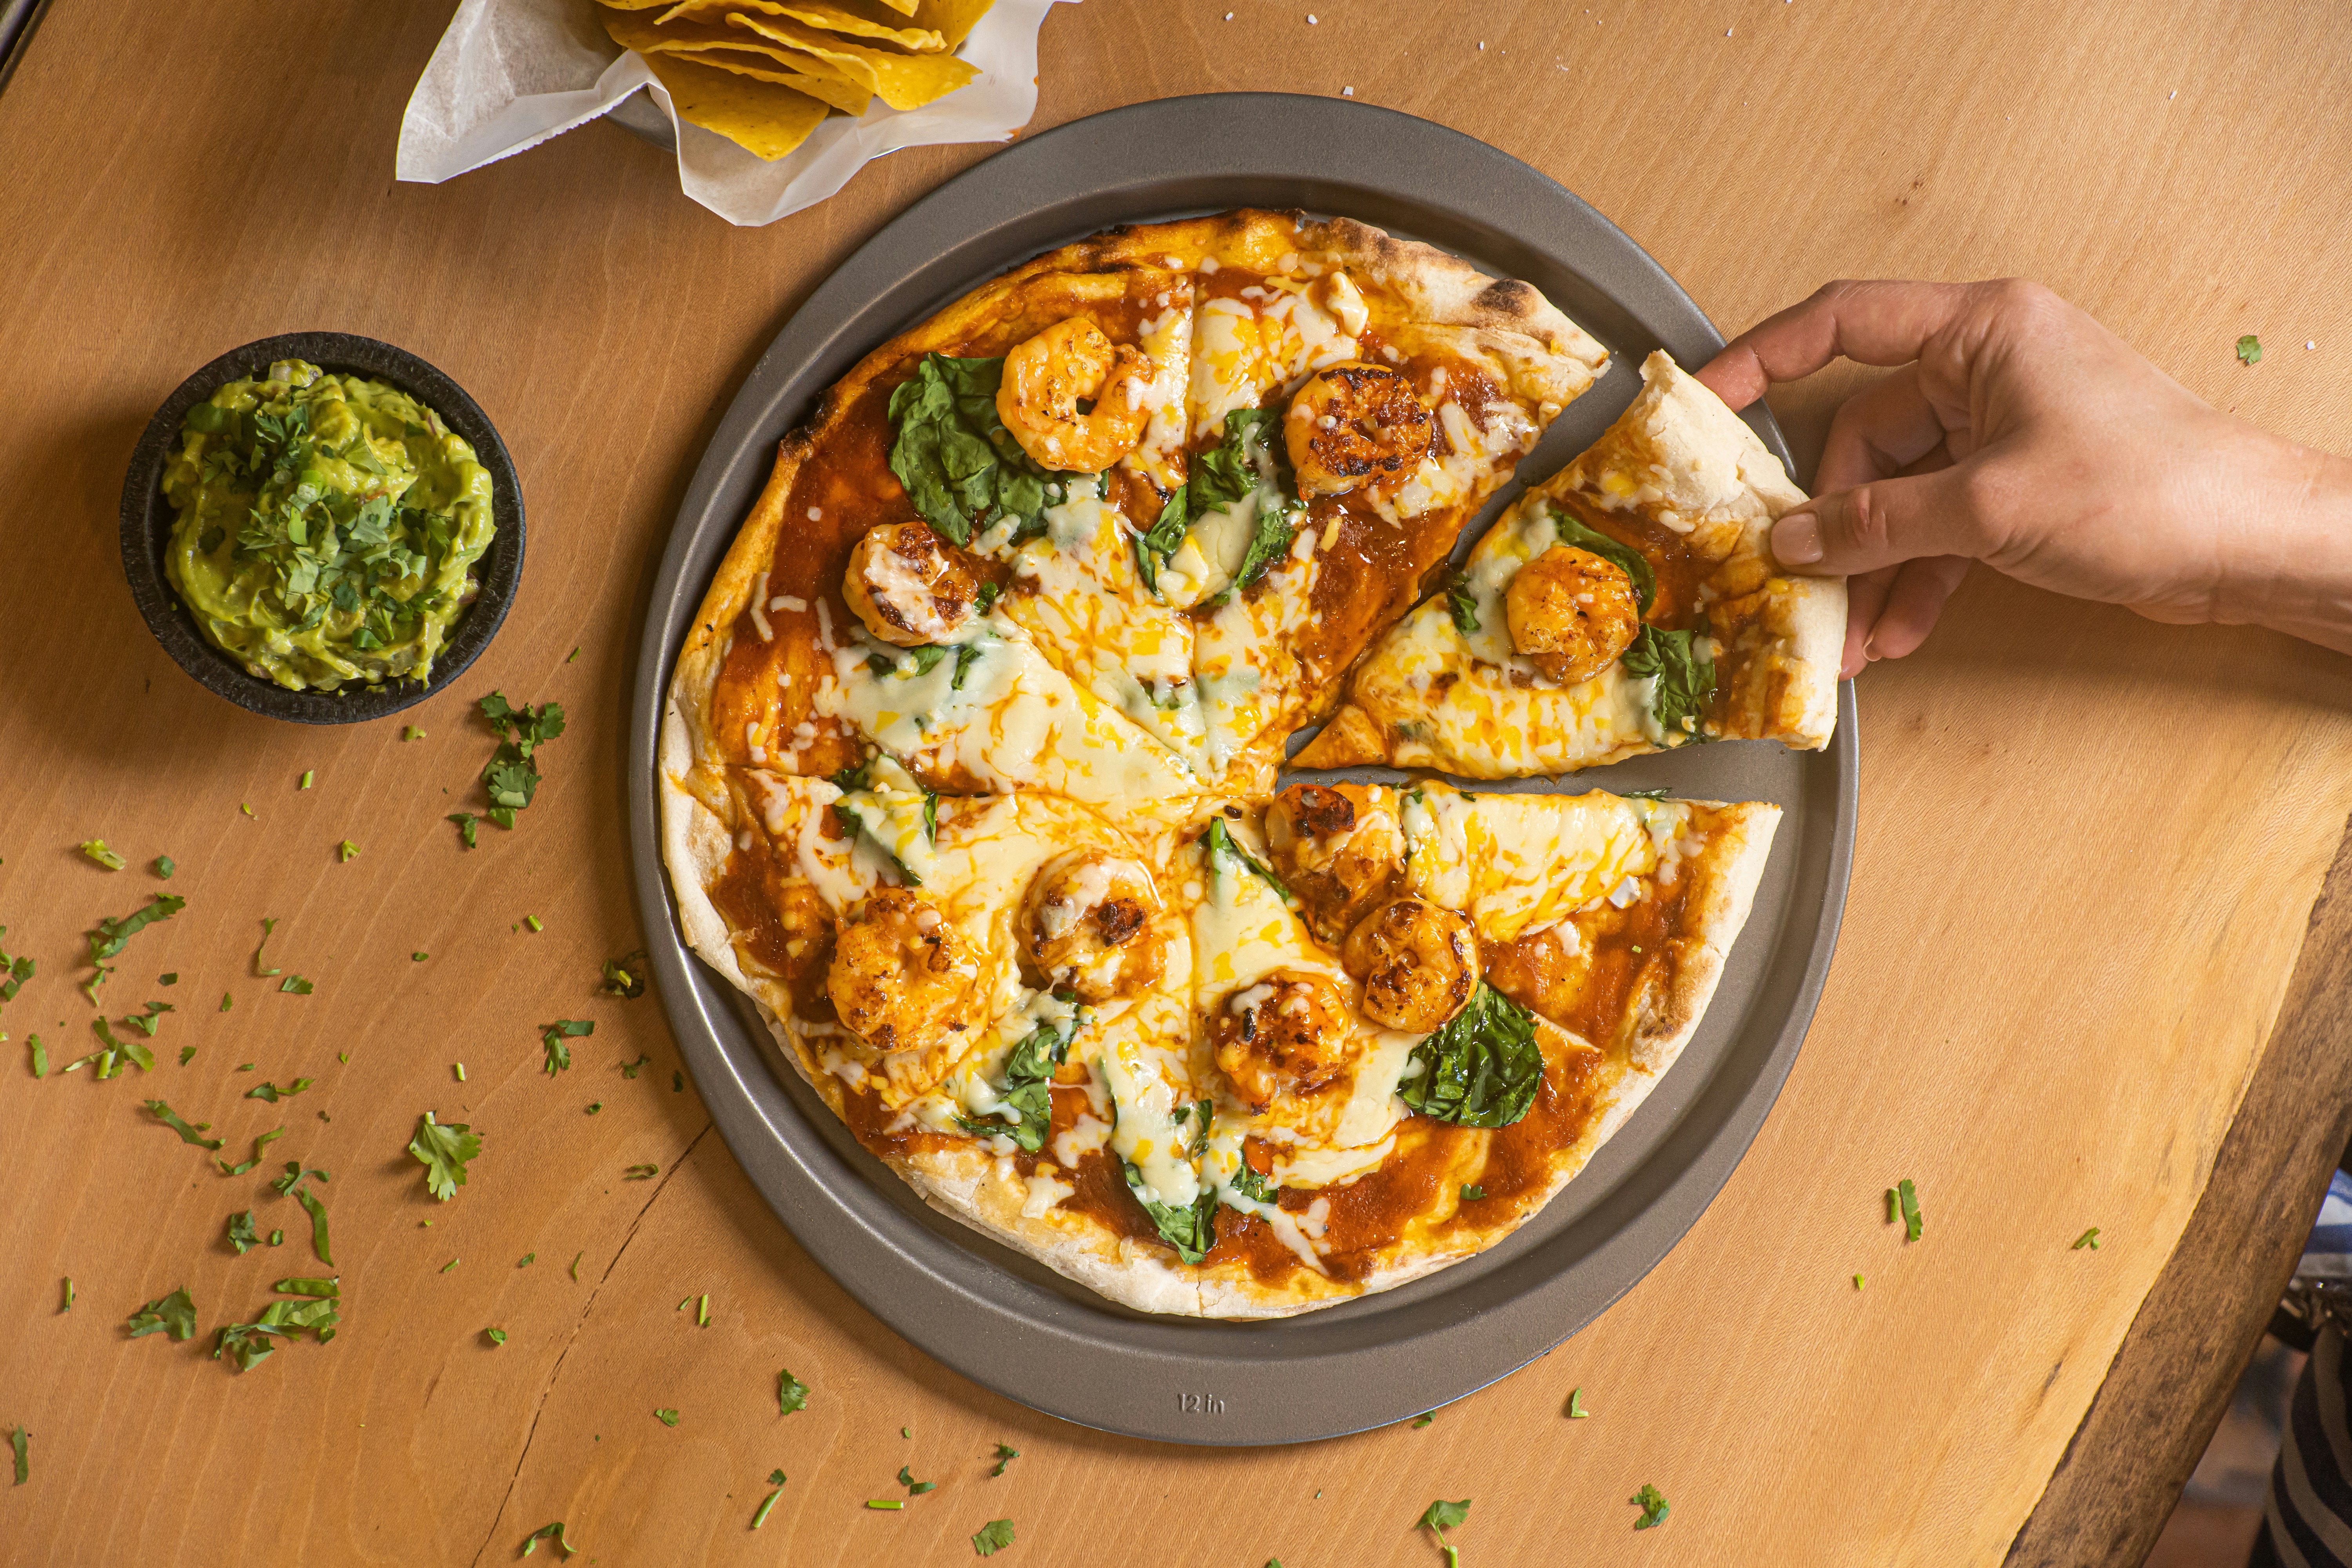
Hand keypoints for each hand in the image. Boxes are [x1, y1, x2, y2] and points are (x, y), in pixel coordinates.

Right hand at [1694, 279, 2351, 675]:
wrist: (2251, 545)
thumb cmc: (2146, 489)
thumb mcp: (1988, 507)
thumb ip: (1876, 523)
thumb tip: (1789, 543)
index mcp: (1981, 332)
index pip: (1845, 322)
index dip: (1764, 355)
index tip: (1706, 401)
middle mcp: (1985, 369)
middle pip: (1864, 435)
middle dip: (1830, 519)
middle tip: (1791, 578)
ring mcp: (2002, 430)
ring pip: (1896, 495)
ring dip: (1868, 567)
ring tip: (1843, 635)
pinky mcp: (2017, 486)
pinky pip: (1936, 528)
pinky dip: (1912, 579)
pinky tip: (1892, 635)